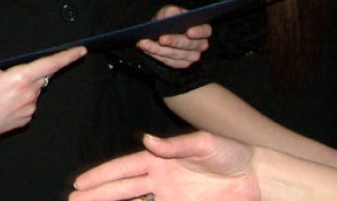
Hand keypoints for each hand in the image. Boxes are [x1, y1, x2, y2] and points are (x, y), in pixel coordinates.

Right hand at [0, 17, 85, 148]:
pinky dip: (20, 97)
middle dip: (31, 70)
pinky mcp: (24, 120)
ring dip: (24, 84)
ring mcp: (28, 109)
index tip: (81, 51)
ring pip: (34, 89)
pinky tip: (2, 100)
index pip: (50, 64)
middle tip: (8, 73)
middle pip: (40, 75)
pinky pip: (29, 103)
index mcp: (20, 79)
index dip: (67, 56)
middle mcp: (29, 95)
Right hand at [70, 131, 260, 200]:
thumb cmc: (231, 154)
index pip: (125, 169)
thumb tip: (149, 141)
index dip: (102, 176)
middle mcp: (160, 180)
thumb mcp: (205, 144)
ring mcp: (169, 198)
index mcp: (161, 160)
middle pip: (122, 190)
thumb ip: (176, 146)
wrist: (256, 178)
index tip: (80, 183)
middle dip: (97, 196)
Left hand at [137, 5, 210, 67]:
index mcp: (202, 28)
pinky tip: (146, 49)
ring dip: (159, 50)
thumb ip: (171, 12)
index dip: (199, 32)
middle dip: (174, 42)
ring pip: (176, 55)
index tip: (189, 32)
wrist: (161, 30)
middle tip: (161, 39)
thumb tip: (169, 18)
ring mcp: (192, 56)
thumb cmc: (169, 18)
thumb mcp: (170, 11)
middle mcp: (200, 44)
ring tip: (145, 43)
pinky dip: (156, 55)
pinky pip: (169, 62)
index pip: (205, 31)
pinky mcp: (181, 64)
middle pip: (189, 45)